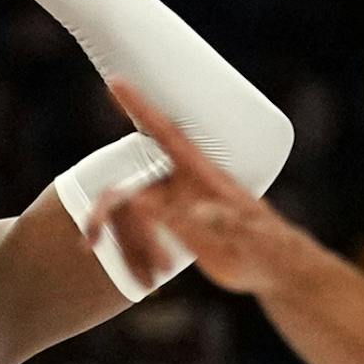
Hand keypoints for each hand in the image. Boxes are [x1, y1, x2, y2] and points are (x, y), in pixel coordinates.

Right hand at [88, 79, 309, 295]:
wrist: (274, 271)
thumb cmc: (269, 247)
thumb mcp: (252, 237)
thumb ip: (226, 223)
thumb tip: (196, 210)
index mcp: (202, 174)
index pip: (166, 132)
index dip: (141, 107)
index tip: (115, 82)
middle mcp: (181, 185)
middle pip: (129, 188)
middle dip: (104, 211)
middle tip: (89, 237)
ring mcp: (173, 207)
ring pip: (130, 218)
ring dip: (128, 248)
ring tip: (143, 280)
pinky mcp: (171, 231)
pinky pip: (138, 238)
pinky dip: (135, 258)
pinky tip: (145, 282)